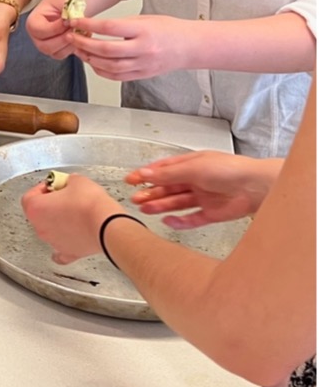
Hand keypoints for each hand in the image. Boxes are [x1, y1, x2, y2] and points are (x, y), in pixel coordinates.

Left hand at [22, 173, 119, 263]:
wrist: (106, 225)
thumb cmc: (89, 204)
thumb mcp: (77, 180)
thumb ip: (67, 181)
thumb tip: (70, 184)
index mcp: (36, 209)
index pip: (29, 196)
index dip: (41, 188)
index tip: (53, 185)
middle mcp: (41, 228)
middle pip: (39, 213)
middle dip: (50, 204)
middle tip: (65, 196)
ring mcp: (53, 242)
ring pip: (49, 230)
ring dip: (58, 221)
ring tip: (75, 211)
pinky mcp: (68, 252)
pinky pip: (61, 252)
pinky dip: (63, 245)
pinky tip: (67, 240)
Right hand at [26, 0, 75, 59]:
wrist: (65, 4)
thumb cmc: (61, 0)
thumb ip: (66, 7)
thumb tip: (71, 20)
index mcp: (32, 23)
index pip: (42, 31)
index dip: (58, 27)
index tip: (70, 19)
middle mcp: (36, 37)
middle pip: (47, 46)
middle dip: (65, 38)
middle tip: (76, 27)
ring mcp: (45, 46)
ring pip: (57, 53)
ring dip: (71, 43)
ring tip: (80, 31)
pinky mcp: (55, 51)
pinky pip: (64, 54)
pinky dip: (74, 47)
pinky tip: (82, 35)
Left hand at [66, 14, 191, 80]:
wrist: (190, 47)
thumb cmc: (169, 30)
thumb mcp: (146, 19)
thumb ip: (123, 24)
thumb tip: (96, 26)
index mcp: (144, 30)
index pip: (110, 27)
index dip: (89, 25)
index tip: (76, 21)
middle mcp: (143, 49)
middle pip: (106, 49)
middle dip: (84, 43)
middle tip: (71, 37)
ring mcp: (142, 65)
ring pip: (108, 66)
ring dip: (89, 58)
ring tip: (78, 49)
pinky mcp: (141, 75)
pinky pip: (116, 76)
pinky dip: (100, 70)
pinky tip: (92, 62)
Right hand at [126, 150, 278, 229]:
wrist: (256, 187)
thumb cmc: (231, 170)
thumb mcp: (194, 168)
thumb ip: (168, 173)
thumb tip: (146, 173)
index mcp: (191, 165)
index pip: (163, 169)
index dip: (146, 174)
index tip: (131, 179)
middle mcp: (196, 180)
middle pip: (168, 188)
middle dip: (151, 193)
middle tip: (136, 199)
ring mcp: (203, 197)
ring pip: (176, 203)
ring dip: (160, 206)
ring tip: (146, 209)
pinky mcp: (211, 213)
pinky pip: (191, 219)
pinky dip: (179, 221)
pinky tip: (168, 220)